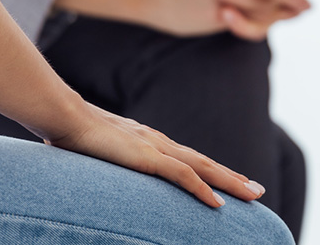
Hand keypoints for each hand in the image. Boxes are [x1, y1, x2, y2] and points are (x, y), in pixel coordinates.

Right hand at [42, 102, 264, 207]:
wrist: (62, 114)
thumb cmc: (71, 130)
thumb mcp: (96, 147)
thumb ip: (108, 155)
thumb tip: (104, 165)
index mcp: (148, 140)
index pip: (189, 158)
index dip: (212, 170)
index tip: (232, 180)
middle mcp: (159, 142)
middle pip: (205, 163)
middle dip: (233, 178)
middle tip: (257, 191)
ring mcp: (155, 148)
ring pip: (203, 169)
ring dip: (230, 183)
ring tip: (253, 195)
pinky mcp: (147, 158)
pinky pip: (183, 177)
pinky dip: (203, 190)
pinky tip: (218, 204)